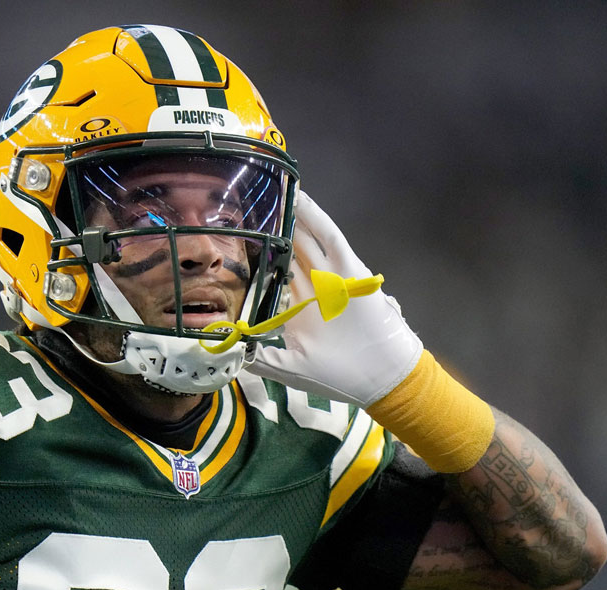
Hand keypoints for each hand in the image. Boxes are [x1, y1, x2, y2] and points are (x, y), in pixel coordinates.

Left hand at [247, 191, 421, 406]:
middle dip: (270, 230)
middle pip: (289, 250)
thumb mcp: (288, 366)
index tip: (232, 239)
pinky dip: (317, 219)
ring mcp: (332, 276)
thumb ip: (258, 356)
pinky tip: (301, 200)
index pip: (274, 273)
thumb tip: (225, 348)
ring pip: (307, 239)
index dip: (257, 256)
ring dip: (291, 216)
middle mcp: (314, 286)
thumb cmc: (337, 375)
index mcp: (299, 306)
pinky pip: (331, 238)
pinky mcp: (350, 270)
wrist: (381, 380)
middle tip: (246, 205)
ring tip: (270, 192)